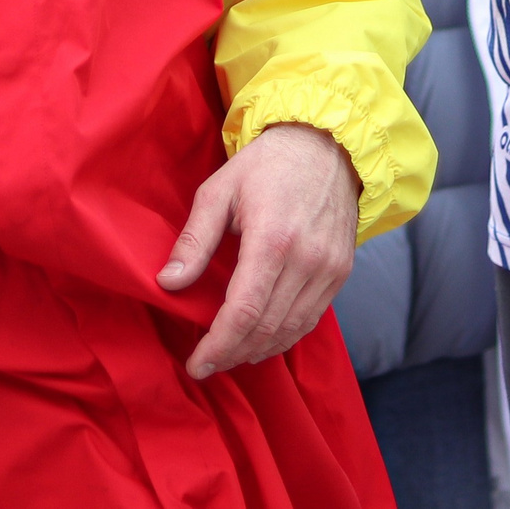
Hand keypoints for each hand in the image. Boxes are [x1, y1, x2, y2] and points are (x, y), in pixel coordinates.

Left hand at [157, 123, 359, 379]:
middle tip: (206, 364)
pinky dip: (284, 337)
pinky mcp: (341, 272)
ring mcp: (328, 268)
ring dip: (257, 351)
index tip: (195, 364)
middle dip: (231, 354)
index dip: (217, 345)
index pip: (243, 312)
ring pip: (290, 330)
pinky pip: (310, 319)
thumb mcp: (219, 191)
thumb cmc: (267, 164)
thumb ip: (195, 240)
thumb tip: (168, 283)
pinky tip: (261, 340)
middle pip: (265, 329)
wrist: (327, 144)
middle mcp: (306, 259)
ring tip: (228, 355)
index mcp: (272, 239)